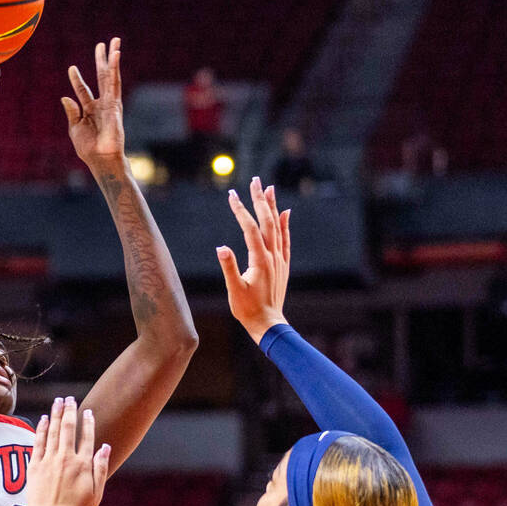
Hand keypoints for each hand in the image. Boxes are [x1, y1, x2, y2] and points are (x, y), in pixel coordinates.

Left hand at [25, 397, 109, 505]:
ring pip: (52, 431)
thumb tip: (105, 447)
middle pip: (68, 428)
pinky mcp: (35, 466)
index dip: (88, 422)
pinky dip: (41, 428)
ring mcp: (49, 460)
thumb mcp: (96, 493)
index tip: (87, 411)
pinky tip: (43, 419)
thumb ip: (100, 468)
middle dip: (69, 411)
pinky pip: (38, 442)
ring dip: (55, 414)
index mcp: (83, 465)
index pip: (87, 437)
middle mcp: (66, 458)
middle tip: (69, 398)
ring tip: (57, 401)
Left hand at [62, 38, 123, 168]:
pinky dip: (115, 68)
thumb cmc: (88, 148)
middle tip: (102, 44)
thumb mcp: (75, 129)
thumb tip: (65, 97)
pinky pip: (115, 82)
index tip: (72, 68)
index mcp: (89, 110)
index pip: (83, 90)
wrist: (100, 158)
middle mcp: (101, 104)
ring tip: (114, 42)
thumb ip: (72, 112)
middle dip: (101, 61)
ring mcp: (110, 102)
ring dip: (112, 59)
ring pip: (110, 76)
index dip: (77, 80)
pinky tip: (116, 56)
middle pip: (101, 77)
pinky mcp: (115, 103)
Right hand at [218, 176, 290, 343]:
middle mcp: (273, 257)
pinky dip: (285, 224)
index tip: (232, 195)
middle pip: (267, 222)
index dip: (241, 211)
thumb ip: (229, 267)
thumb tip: (221, 247)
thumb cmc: (247, 309)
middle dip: (260, 200)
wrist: (268, 324)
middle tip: (255, 181)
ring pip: (277, 227)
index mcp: (260, 261)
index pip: (249, 229)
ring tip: (268, 189)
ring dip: (272, 207)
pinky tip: (285, 212)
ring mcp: (280, 260)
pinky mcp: (282, 265)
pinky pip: (285, 239)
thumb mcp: (234, 290)